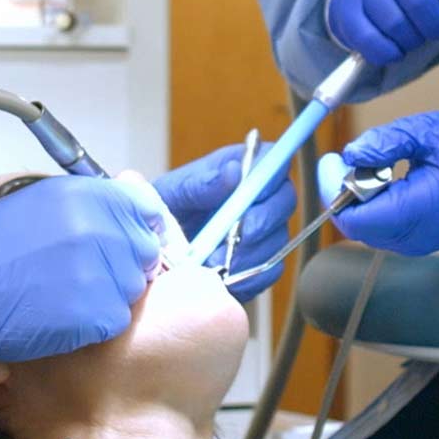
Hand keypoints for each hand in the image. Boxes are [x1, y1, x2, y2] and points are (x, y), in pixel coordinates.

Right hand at [0, 176, 165, 366]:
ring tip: (64, 296)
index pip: (142, 207)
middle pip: (144, 249)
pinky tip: (60, 317)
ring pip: (131, 287)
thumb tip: (121, 212)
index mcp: (82, 195)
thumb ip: (82, 205)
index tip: (123, 242)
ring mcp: (99, 272)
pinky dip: (94, 324)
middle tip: (87, 276)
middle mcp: (97, 228)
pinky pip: (116, 319)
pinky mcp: (95, 314)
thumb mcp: (33, 203)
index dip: (135, 227)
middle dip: (123, 264)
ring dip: (107, 295)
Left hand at [154, 143, 297, 298]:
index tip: (249, 196)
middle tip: (236, 236)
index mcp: (240, 168)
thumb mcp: (173, 192)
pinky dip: (249, 276)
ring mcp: (263, 230)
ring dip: (249, 253)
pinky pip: (270, 269)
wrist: (153, 249)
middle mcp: (258, 197)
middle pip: (284, 201)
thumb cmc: (164, 211)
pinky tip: (226, 277)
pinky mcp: (260, 261)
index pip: (273, 161)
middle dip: (262, 221)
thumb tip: (234, 171)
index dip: (269, 177)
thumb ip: (201, 182)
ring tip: (216, 262)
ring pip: (278, 239)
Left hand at [332, 112, 438, 255]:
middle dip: (344, 193)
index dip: (334, 191)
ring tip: (371, 166)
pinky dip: (376, 206)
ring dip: (360, 200)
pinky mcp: (423, 240)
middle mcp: (416, 236)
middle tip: (347, 159)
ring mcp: (420, 243)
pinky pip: (386, 230)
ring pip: (369, 230)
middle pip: (358, 227)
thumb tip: (350, 154)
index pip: (357, 220)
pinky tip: (385, 180)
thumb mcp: (427, 131)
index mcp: (418, 211)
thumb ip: (385, 142)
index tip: (332, 160)